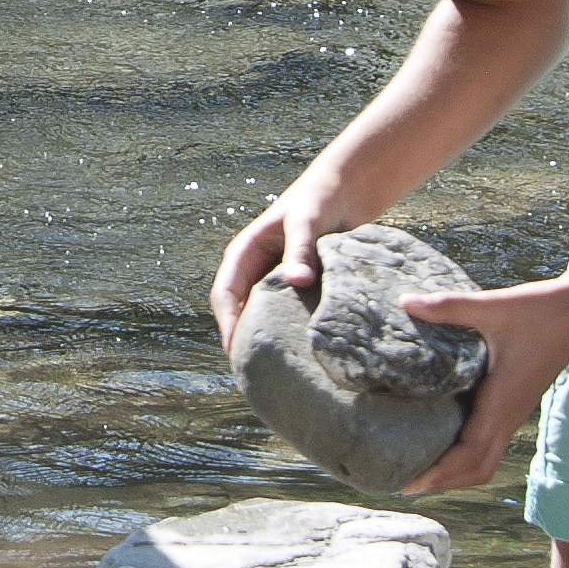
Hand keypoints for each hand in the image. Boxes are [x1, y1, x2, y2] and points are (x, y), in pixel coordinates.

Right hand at [210, 172, 386, 358]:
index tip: (235, 352)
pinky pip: (286, 315)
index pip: (224, 294)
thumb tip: (298, 281)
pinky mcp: (296, 290)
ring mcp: (274, 282)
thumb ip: (301, 249)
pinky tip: (302, 354)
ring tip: (275, 372)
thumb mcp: (307, 221)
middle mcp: (254, 270)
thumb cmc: (318, 201)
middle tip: (253, 375)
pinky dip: (289, 333)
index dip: (226, 323)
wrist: (344, 192)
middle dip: (242, 340)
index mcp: (244, 254)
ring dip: (265, 339)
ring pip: (262, 316)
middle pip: (238, 312)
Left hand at [396, 266, 568, 495]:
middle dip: (441, 481)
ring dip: (454, 472)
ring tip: (417, 468)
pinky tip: (441, 439)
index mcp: (502, 402)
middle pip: (476, 470)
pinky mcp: (514, 405)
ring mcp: (513, 414)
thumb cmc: (538, 310)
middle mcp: (509, 416)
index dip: (439, 473)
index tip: (406, 482)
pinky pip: (489, 444)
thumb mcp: (492, 307)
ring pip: (484, 460)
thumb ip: (448, 307)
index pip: (470, 455)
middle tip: (401, 482)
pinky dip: (465, 455)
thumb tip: (405, 302)